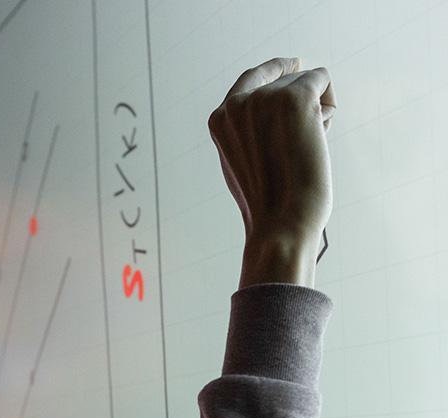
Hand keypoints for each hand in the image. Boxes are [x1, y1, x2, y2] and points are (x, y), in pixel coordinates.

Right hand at [208, 58, 334, 286]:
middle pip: (283, 78)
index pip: (251, 78)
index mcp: (219, 120)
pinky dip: (329, 104)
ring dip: (316, 108)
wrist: (281, 222)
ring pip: (304, 79)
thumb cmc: (266, 203)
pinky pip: (322, 79)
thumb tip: (261, 107)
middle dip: (301, 103)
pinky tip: (320, 136)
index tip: (296, 64)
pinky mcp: (294, 97)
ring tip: (306, 146)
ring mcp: (265, 98)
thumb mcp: (241, 162)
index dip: (276, 70)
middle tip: (298, 145)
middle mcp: (237, 104)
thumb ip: (246, 130)